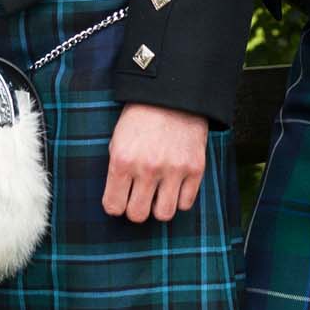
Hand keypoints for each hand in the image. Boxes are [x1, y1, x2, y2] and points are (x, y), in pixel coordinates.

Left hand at [103, 102, 208, 223]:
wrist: (173, 94)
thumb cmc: (140, 117)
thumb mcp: (118, 139)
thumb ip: (117, 169)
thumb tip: (118, 198)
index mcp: (122, 160)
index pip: (113, 206)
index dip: (115, 205)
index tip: (120, 199)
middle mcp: (147, 168)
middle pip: (138, 215)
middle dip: (136, 209)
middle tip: (139, 197)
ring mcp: (173, 170)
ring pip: (163, 214)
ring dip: (159, 207)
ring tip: (158, 193)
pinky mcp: (195, 169)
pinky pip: (186, 204)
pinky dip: (179, 198)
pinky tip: (175, 184)